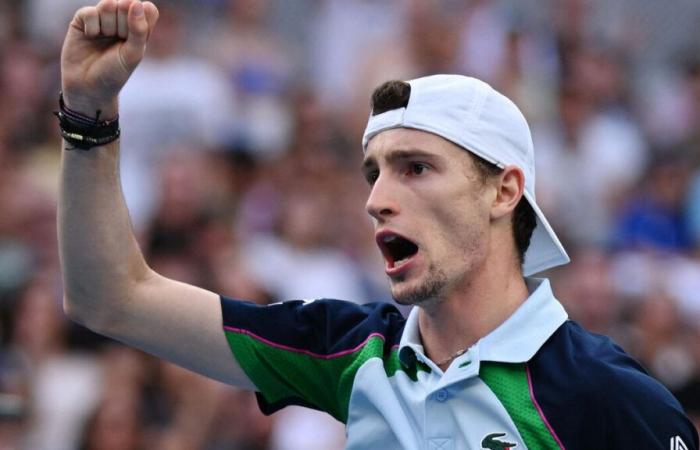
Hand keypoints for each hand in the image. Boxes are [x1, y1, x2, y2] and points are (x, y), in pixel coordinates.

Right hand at [60, 0, 158, 118]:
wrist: (88, 87)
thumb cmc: (114, 73)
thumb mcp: (132, 55)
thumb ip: (139, 30)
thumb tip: (137, 2)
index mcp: (138, 29)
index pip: (147, 9)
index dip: (141, 18)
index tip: (135, 35)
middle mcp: (121, 21)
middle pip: (126, 4)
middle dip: (122, 24)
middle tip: (117, 41)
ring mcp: (102, 19)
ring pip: (108, 4)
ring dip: (108, 24)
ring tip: (103, 39)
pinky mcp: (82, 20)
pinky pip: (90, 11)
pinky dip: (92, 25)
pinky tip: (89, 36)